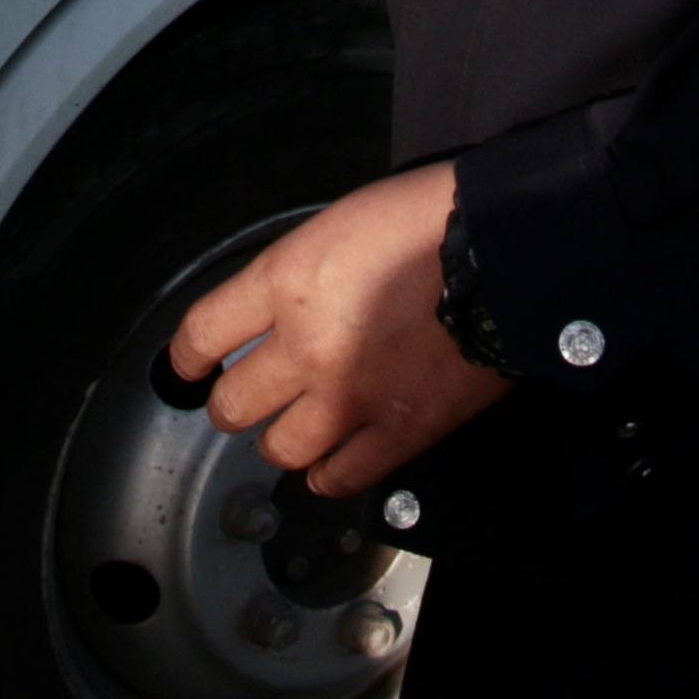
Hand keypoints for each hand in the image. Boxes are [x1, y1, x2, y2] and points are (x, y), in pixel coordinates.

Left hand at [170, 162, 511, 498]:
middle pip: (232, 406)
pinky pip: (340, 479)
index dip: (187, 357)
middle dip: (236, 400)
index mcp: (286, 282)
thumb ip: (298, 274)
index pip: (201, 336)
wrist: (511, 252)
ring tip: (298, 425)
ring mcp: (351, 399)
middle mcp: (306, 348)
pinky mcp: (399, 433)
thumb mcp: (342, 223)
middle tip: (253, 393)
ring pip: (280, 450)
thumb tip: (282, 311)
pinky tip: (334, 460)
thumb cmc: (432, 219)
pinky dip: (330, 474)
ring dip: (283, 439)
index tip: (191, 365)